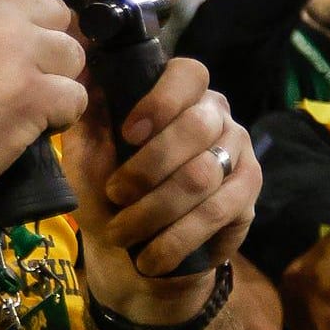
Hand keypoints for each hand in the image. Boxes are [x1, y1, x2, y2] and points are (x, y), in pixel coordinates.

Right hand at [0, 0, 85, 196]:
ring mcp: (8, 44)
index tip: (10, 20)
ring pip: (69, 54)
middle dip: (39, 42)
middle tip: (5, 70)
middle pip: (54, 11)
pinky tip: (17, 124)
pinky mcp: (26, 93)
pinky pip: (73, 98)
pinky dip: (54, 116)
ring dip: (49, 79)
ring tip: (9, 97)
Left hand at [65, 58, 258, 310]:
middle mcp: (217, 117)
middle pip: (197, 127)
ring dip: (154, 210)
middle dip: (149, 166)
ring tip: (121, 234)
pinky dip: (176, 238)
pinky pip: (216, 213)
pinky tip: (151, 256)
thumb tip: (81, 74)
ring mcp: (239, 154)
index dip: (160, 101)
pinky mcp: (248, 195)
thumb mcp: (88, 151)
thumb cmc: (106, 188)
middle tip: (115, 194)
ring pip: (203, 175)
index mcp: (179, 96)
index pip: (188, 74)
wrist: (132, 245)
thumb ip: (90, 116)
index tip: (127, 134)